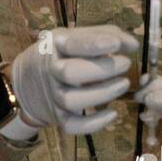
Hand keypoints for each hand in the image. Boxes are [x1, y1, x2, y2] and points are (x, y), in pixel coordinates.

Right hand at [7, 25, 137, 138]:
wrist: (28, 82)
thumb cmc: (63, 55)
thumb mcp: (77, 36)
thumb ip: (106, 35)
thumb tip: (133, 45)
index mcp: (57, 46)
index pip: (72, 44)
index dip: (94, 44)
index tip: (115, 44)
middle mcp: (51, 70)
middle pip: (70, 73)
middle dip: (101, 70)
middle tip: (125, 64)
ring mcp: (54, 95)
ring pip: (72, 100)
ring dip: (102, 93)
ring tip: (123, 84)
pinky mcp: (59, 116)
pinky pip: (73, 126)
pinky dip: (94, 123)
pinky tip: (113, 113)